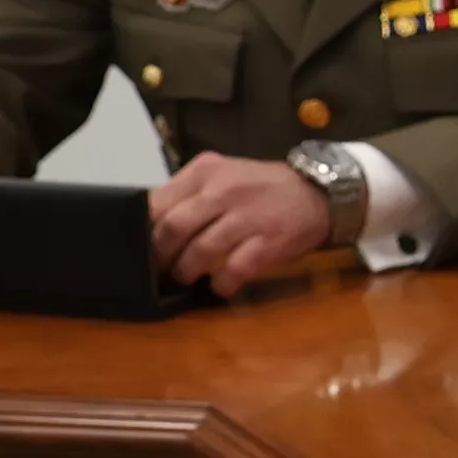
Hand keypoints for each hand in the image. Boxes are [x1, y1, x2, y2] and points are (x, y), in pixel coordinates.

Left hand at [149, 154, 330, 295]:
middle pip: (173, 228)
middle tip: (158, 268)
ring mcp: (247, 217)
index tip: (140, 246)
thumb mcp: (223, 175)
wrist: (317, 193)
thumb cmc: (262, 188)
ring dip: (186, 272)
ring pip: (200, 251)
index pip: (158, 203)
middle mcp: (224, 191)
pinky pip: (234, 270)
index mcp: (206, 172)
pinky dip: (221, 283)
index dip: (143, 231)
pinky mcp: (269, 242)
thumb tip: (150, 225)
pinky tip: (220, 285)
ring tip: (183, 278)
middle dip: (160, 255)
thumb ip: (190, 193)